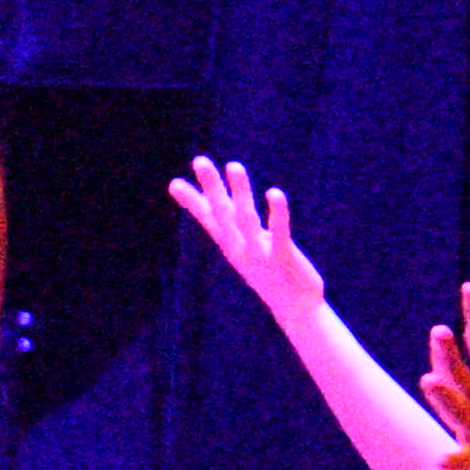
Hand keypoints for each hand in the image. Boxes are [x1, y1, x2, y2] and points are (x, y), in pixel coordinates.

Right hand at [164, 156, 325, 320]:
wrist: (295, 308)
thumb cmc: (270, 273)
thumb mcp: (246, 249)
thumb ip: (235, 230)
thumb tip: (222, 215)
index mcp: (231, 244)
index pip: (208, 218)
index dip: (192, 201)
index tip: (173, 184)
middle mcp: (239, 248)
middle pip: (221, 213)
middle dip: (211, 187)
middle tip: (199, 160)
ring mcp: (259, 254)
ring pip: (246, 219)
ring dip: (239, 192)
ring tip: (233, 165)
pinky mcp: (282, 257)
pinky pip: (279, 232)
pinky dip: (277, 213)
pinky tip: (274, 193)